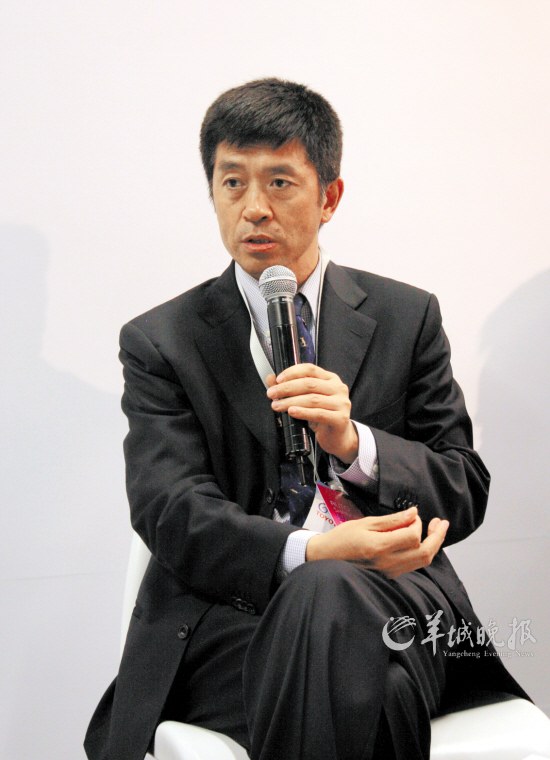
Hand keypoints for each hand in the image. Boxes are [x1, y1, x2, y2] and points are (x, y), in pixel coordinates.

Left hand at [266, 364, 357, 462]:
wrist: (337, 437)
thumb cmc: (322, 416)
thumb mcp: (305, 399)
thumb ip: (289, 387)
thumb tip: (270, 379)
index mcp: (330, 379)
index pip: (310, 369)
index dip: (292, 372)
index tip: (278, 380)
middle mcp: (338, 388)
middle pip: (310, 384)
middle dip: (287, 388)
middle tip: (272, 393)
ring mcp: (341, 403)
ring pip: (312, 399)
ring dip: (291, 401)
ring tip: (277, 405)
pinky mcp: (340, 418)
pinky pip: (319, 413)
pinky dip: (303, 412)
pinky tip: (292, 412)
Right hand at [305, 507, 448, 578]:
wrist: (326, 560)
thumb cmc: (342, 538)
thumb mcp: (365, 523)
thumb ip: (392, 520)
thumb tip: (414, 513)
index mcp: (379, 547)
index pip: (413, 537)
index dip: (418, 524)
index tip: (412, 515)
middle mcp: (387, 563)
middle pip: (425, 553)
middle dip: (437, 537)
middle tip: (442, 522)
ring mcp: (389, 572)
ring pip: (422, 562)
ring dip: (433, 545)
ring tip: (435, 529)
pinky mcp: (390, 576)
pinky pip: (413, 565)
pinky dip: (422, 552)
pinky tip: (420, 540)